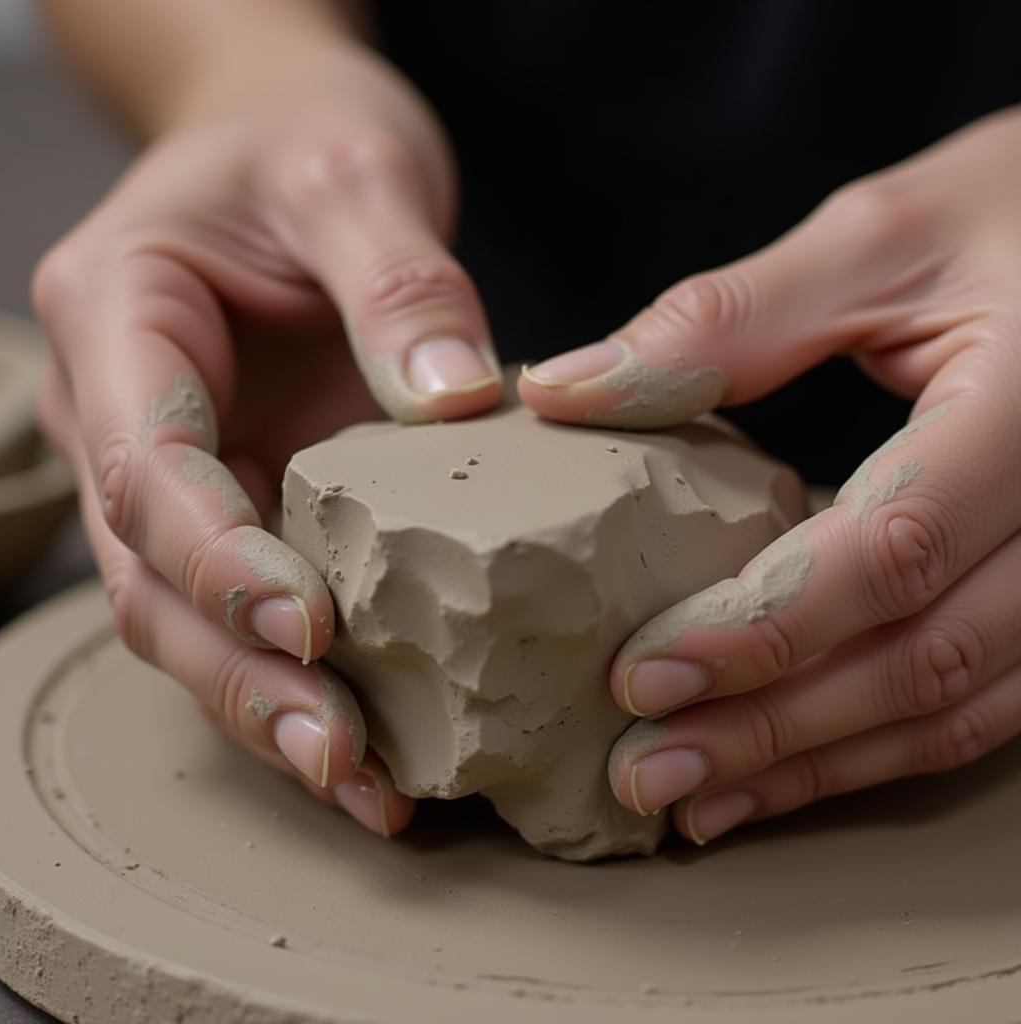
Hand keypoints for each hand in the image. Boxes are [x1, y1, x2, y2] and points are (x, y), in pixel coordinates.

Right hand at [35, 42, 500, 836]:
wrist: (289, 144)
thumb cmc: (305, 139)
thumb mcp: (356, 170)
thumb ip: (401, 279)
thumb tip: (455, 406)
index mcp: (122, 317)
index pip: (146, 463)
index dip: (216, 558)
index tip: (308, 626)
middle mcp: (131, 410)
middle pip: (156, 575)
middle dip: (240, 676)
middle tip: (340, 760)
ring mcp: (187, 464)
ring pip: (193, 614)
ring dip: (268, 705)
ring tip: (362, 786)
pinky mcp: (247, 493)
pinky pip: (257, 598)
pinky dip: (306, 674)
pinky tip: (376, 735)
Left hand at [520, 106, 1020, 842]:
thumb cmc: (1009, 213)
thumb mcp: (876, 241)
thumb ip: (723, 322)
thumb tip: (563, 389)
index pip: (891, 550)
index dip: (761, 627)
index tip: (638, 676)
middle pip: (924, 658)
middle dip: (774, 729)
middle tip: (646, 771)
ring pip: (958, 706)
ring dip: (819, 763)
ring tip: (695, 800)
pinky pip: (982, 699)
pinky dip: (877, 747)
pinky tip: (785, 771)